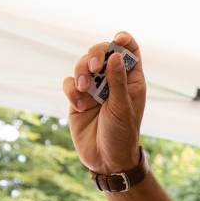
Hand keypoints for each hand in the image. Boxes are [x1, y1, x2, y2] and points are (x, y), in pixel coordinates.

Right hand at [63, 32, 146, 172]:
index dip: (123, 41)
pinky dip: (72, 90)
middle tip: (95, 67)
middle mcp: (111, 80)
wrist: (106, 160)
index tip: (116, 40)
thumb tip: (115, 56)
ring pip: (82, 65)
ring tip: (84, 90)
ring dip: (81, 73)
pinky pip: (69, 84)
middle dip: (96, 55)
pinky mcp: (77, 99)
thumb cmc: (122, 135)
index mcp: (130, 79)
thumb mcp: (122, 108)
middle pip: (101, 52)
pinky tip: (79, 105)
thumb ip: (117, 82)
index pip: (129, 50)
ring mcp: (93, 89)